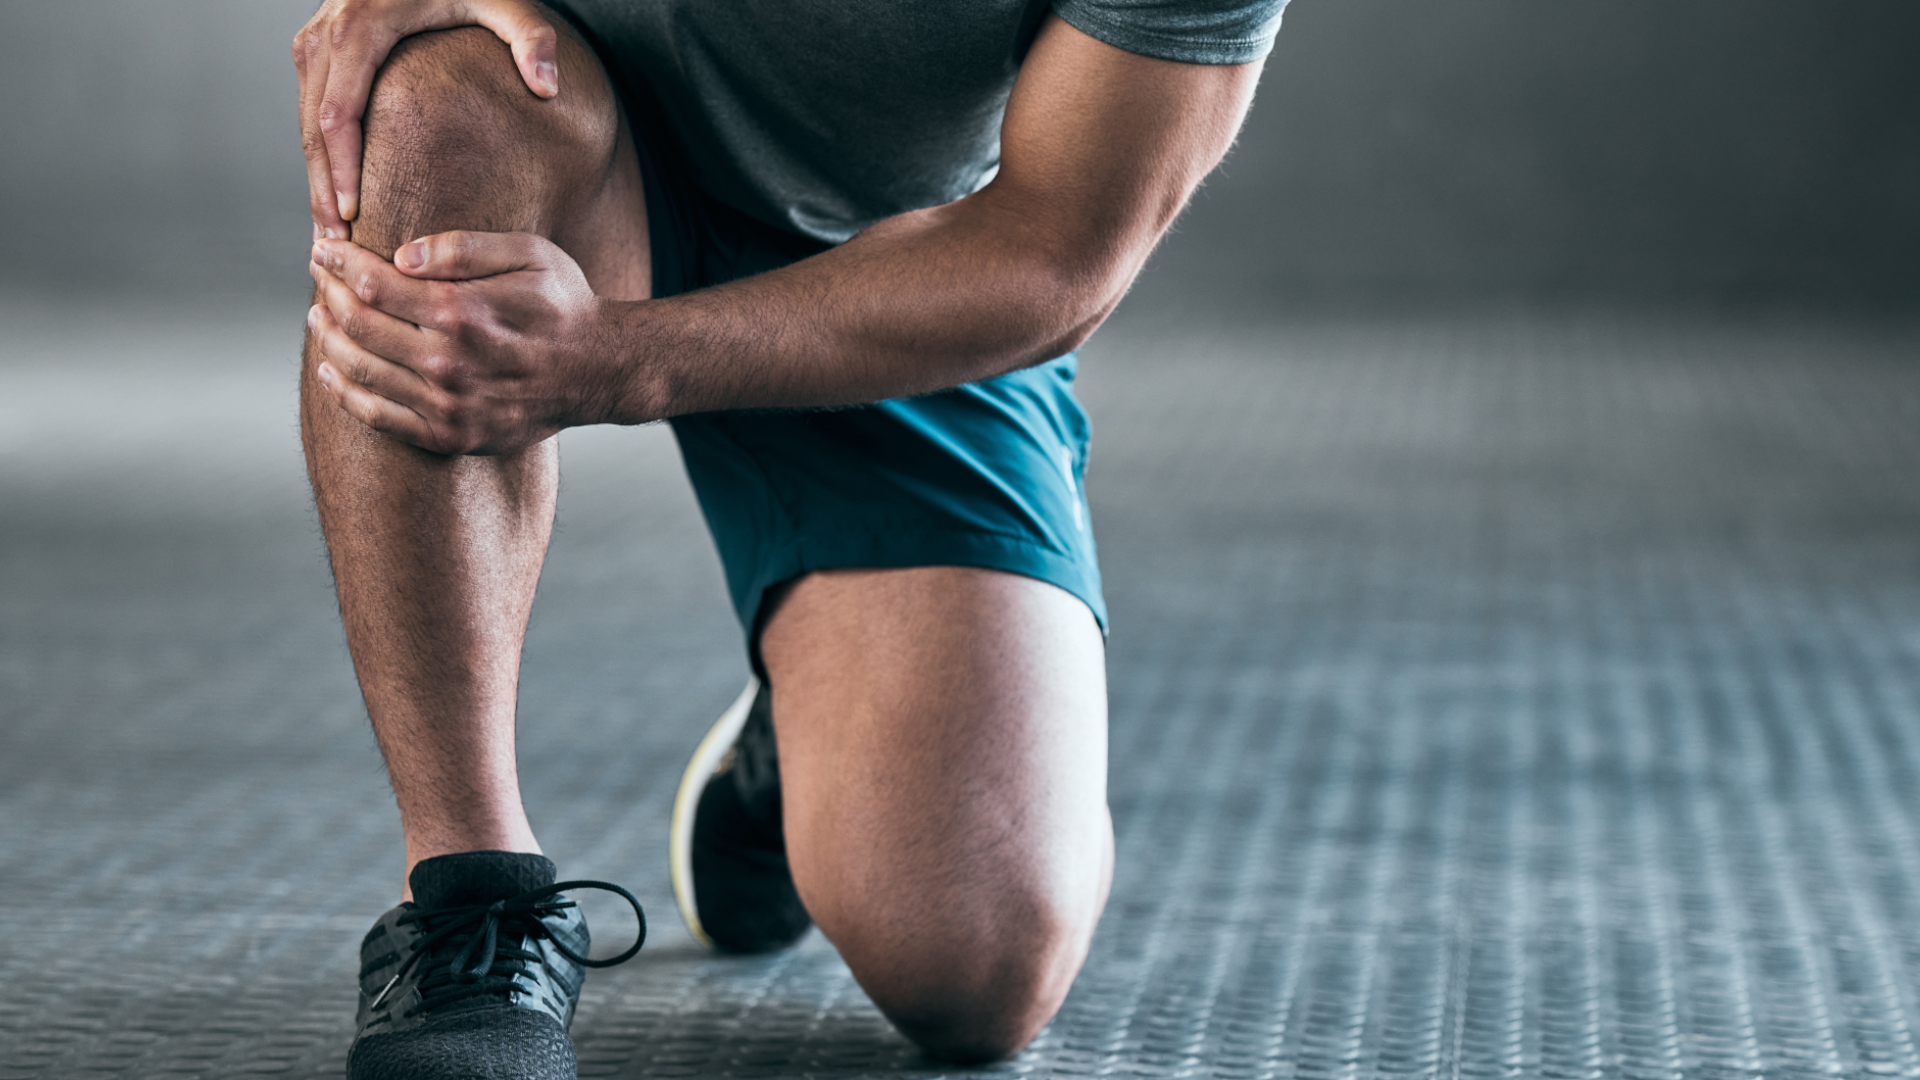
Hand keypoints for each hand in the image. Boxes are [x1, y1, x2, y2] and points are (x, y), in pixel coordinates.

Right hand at [295, 0, 559, 236]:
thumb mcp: (505, 0)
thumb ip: (531, 38)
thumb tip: (548, 86)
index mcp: (363, 25)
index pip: (341, 114)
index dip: (344, 172)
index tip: (356, 219)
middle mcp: (328, 32)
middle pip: (314, 127)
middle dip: (322, 190)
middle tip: (337, 248)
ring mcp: (316, 40)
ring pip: (305, 122)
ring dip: (315, 180)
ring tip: (332, 237)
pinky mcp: (318, 50)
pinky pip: (311, 111)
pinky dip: (321, 158)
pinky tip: (337, 198)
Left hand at [308, 232, 618, 454]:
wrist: (600, 371)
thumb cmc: (563, 304)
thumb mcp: (529, 254)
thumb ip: (464, 248)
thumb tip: (401, 255)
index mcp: (465, 314)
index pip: (376, 285)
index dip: (341, 263)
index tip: (323, 249)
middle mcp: (450, 364)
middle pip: (361, 326)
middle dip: (330, 294)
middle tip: (318, 276)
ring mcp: (449, 406)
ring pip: (362, 373)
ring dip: (330, 341)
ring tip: (319, 318)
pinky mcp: (452, 436)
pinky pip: (382, 419)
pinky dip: (347, 395)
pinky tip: (330, 372)